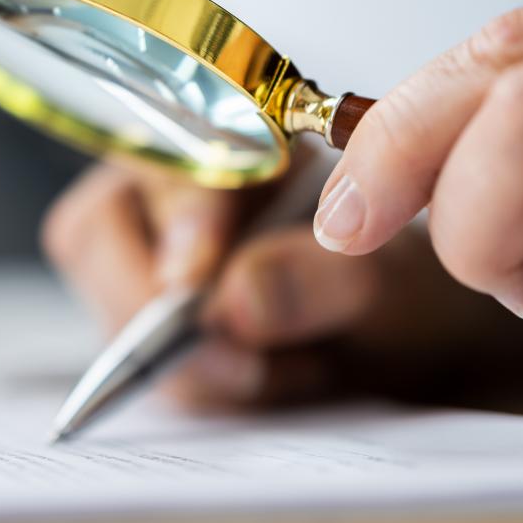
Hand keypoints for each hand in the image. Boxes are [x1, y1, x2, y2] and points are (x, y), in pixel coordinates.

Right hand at [42, 163, 522, 408]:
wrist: (426, 343)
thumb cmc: (412, 286)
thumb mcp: (390, 284)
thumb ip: (318, 280)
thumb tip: (228, 301)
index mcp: (234, 135)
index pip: (158, 151)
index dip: (170, 218)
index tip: (192, 285)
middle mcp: (173, 183)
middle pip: (96, 231)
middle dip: (157, 310)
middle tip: (241, 365)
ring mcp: (148, 251)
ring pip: (110, 305)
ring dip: (188, 360)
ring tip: (282, 371)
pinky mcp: (146, 317)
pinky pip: (132, 360)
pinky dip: (197, 387)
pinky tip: (265, 381)